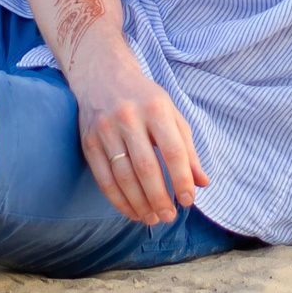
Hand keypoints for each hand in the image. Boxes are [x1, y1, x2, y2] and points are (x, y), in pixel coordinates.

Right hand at [70, 40, 208, 225]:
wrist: (102, 74)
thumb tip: (203, 183)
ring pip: (123, 176)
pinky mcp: (88, 141)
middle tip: (169, 217)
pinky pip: (104, 178)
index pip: (173, 150)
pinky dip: (118, 200)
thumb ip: (188, 149)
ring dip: (139, 204)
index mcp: (156, 108)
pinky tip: (132, 212)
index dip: (181, 179)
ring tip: (153, 218)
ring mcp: (105, 129)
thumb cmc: (144, 98)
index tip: (187, 201)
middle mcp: (129, 117)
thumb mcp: (172, 114)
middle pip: (145, 167)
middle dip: (159, 197)